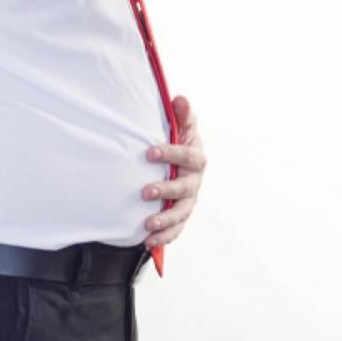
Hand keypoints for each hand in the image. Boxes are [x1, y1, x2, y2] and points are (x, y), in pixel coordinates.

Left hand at [141, 95, 206, 247]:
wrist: (178, 164)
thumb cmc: (177, 142)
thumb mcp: (181, 126)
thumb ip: (182, 115)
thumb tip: (179, 98)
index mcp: (196, 159)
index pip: (189, 157)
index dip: (171, 154)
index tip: (150, 152)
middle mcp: (195, 182)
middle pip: (185, 189)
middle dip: (166, 190)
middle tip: (145, 192)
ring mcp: (188, 201)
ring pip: (181, 213)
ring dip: (165, 220)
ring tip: (147, 225)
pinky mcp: (180, 217)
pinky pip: (176, 230)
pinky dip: (164, 237)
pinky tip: (148, 242)